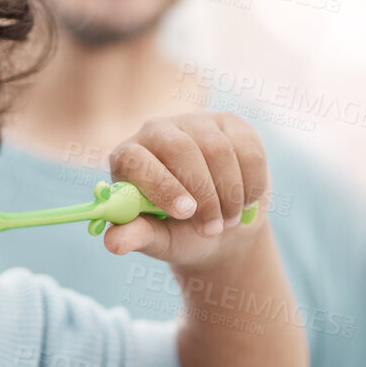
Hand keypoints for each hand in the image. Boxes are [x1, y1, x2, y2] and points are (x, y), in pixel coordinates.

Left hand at [101, 111, 269, 265]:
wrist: (222, 225)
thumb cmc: (180, 232)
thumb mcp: (158, 239)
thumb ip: (137, 236)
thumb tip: (113, 244)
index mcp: (128, 158)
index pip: (135, 159)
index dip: (162, 185)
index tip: (186, 212)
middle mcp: (157, 132)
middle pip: (181, 149)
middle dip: (204, 194)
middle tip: (214, 228)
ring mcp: (195, 122)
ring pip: (219, 150)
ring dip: (230, 194)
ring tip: (228, 220)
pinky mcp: (230, 124)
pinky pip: (249, 150)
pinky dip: (252, 184)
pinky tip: (246, 201)